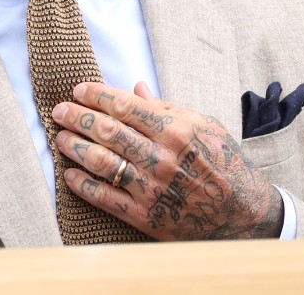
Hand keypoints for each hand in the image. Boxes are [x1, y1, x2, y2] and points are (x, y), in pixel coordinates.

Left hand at [53, 81, 282, 241]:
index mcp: (176, 131)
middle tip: (59, 111)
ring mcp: (152, 188)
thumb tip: (136, 86)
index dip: (96, 95)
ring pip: (101, 162)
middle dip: (77, 117)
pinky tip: (69, 174)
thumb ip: (167, 107)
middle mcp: (162, 158)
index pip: (125, 106)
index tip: (79, 90)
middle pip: (107, 131)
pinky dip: (83, 185)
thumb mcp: (205, 127)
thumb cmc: (225, 165)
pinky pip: (106, 198)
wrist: (244, 216)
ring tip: (60, 138)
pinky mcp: (146, 216)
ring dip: (75, 147)